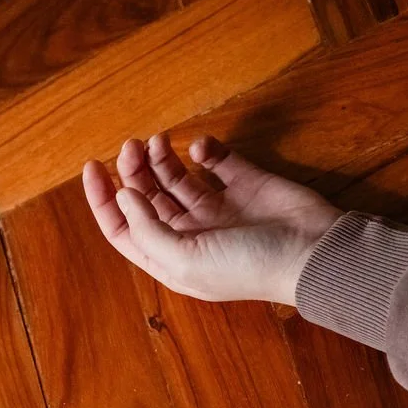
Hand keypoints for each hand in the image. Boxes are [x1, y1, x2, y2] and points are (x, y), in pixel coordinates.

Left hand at [82, 134, 341, 305]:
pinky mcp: (244, 183)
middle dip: (132, 170)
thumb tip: (123, 196)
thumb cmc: (248, 266)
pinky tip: (201, 149)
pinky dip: (203, 150)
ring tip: (156, 141)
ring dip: (159, 157)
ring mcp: (217, 208)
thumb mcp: (186, 260)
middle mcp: (189, 233)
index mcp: (171, 257)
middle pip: (146, 196)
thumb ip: (148, 229)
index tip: (92, 166)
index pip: (123, 227)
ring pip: (174, 176)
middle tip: (132, 144)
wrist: (315, 253)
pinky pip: (214, 160)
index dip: (103, 199)